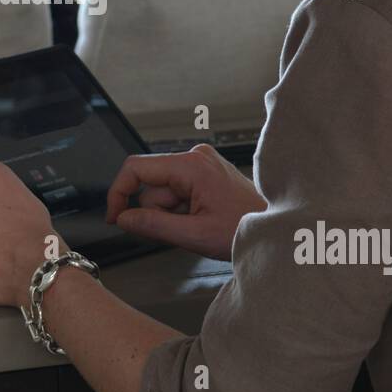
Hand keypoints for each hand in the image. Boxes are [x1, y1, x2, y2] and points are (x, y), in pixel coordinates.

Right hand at [105, 144, 265, 260]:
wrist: (276, 230)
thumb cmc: (246, 229)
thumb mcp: (194, 235)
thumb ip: (153, 225)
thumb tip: (124, 218)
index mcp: (191, 165)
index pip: (136, 168)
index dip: (119, 193)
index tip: (115, 217)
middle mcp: (195, 157)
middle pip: (151, 185)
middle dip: (157, 212)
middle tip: (181, 231)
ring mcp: (201, 164)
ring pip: (163, 191)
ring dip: (172, 214)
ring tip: (198, 226)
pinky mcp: (205, 173)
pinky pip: (177, 191)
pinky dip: (181, 210)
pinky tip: (201, 219)